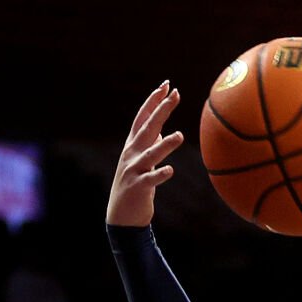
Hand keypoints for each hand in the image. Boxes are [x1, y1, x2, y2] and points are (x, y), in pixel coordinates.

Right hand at [106, 82, 184, 227]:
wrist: (121, 216)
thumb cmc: (136, 185)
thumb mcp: (142, 162)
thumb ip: (150, 145)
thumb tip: (161, 130)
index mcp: (133, 145)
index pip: (142, 118)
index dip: (153, 101)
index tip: (166, 85)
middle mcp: (131, 154)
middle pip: (147, 128)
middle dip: (160, 111)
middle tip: (174, 95)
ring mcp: (134, 170)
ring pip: (150, 154)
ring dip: (165, 144)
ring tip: (179, 135)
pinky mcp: (138, 187)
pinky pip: (151, 180)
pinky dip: (160, 174)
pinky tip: (170, 170)